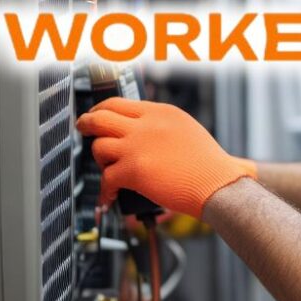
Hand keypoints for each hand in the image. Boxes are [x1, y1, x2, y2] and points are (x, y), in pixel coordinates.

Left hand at [77, 98, 255, 219]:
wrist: (218, 183)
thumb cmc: (210, 165)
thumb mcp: (187, 130)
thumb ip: (161, 127)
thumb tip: (139, 134)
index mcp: (161, 112)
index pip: (119, 103)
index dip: (102, 110)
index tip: (96, 117)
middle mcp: (147, 124)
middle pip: (101, 117)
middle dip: (86, 123)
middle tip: (82, 129)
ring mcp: (138, 146)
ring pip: (99, 146)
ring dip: (99, 160)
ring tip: (107, 169)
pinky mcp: (134, 169)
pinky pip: (106, 177)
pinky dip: (105, 190)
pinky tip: (110, 196)